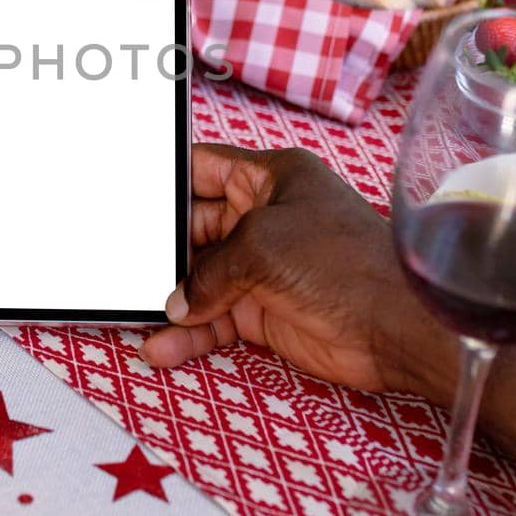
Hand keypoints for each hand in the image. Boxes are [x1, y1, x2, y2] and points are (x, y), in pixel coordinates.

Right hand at [141, 145, 439, 395]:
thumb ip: (210, 270)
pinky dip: (189, 335)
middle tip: (119, 266)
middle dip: (160, 250)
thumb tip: (178, 301)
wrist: (396, 327)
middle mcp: (263, 218)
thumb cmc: (345, 264)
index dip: (166, 180)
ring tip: (132, 316)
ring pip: (200, 280)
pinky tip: (161, 347)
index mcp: (270, 178)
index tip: (128, 196)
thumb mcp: (263, 246)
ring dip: (170, 299)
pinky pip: (213, 320)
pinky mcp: (265, 311)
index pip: (203, 168)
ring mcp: (264, 267)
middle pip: (193, 229)